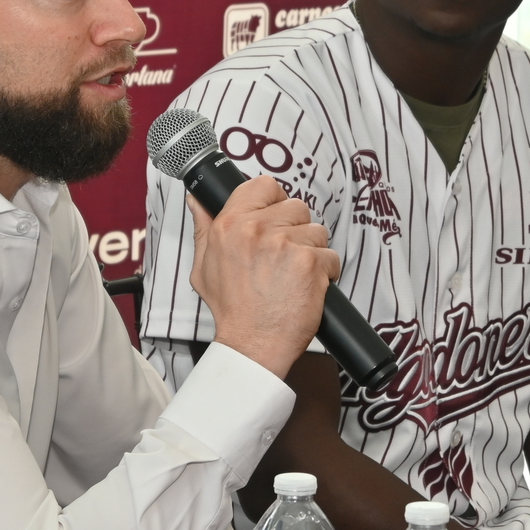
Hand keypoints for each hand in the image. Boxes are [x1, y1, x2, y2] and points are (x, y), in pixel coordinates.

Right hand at [187, 174, 338, 379]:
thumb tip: (198, 199)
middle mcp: (256, 230)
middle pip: (296, 208)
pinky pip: (331, 256)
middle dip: (296, 231)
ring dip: (312, 252)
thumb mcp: (203, 266)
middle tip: (284, 258)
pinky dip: (326, 273)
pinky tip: (307, 287)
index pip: (264, 186)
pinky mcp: (310, 263)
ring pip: (317, 231)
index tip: (276, 219)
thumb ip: (204, 228)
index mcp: (229, 225)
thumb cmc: (232, 309)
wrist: (252, 344)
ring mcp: (285, 245)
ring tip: (294, 275)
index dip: (275, 201)